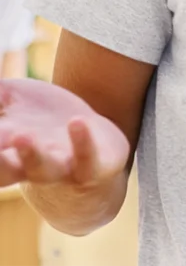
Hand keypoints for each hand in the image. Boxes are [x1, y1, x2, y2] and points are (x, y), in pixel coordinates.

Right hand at [0, 78, 128, 187]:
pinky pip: (87, 158)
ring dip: (31, 154)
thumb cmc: (45, 119)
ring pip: (42, 168)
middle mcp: (29, 162)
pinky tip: (76, 122)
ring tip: (22, 136)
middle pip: (5, 170)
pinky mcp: (93, 162)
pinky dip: (82, 142)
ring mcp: (62, 164)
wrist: (94, 142)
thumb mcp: (13, 98)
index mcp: (5, 148)